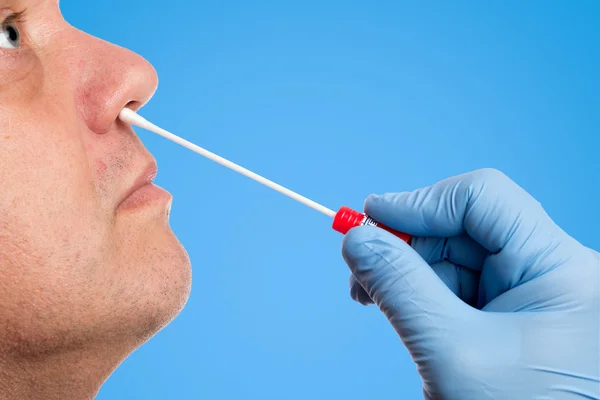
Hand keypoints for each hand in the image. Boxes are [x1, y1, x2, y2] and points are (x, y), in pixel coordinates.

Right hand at [342, 169, 598, 399]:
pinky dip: (423, 295)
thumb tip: (356, 237)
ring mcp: (534, 297)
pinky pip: (460, 288)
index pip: (483, 199)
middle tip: (360, 271)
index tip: (369, 217)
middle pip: (465, 227)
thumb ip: (399, 287)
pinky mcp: (514, 318)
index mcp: (561, 270)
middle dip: (407, 243)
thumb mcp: (452, 353)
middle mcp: (553, 274)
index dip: (421, 201)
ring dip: (410, 272)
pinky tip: (404, 313)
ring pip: (457, 258)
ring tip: (375, 300)